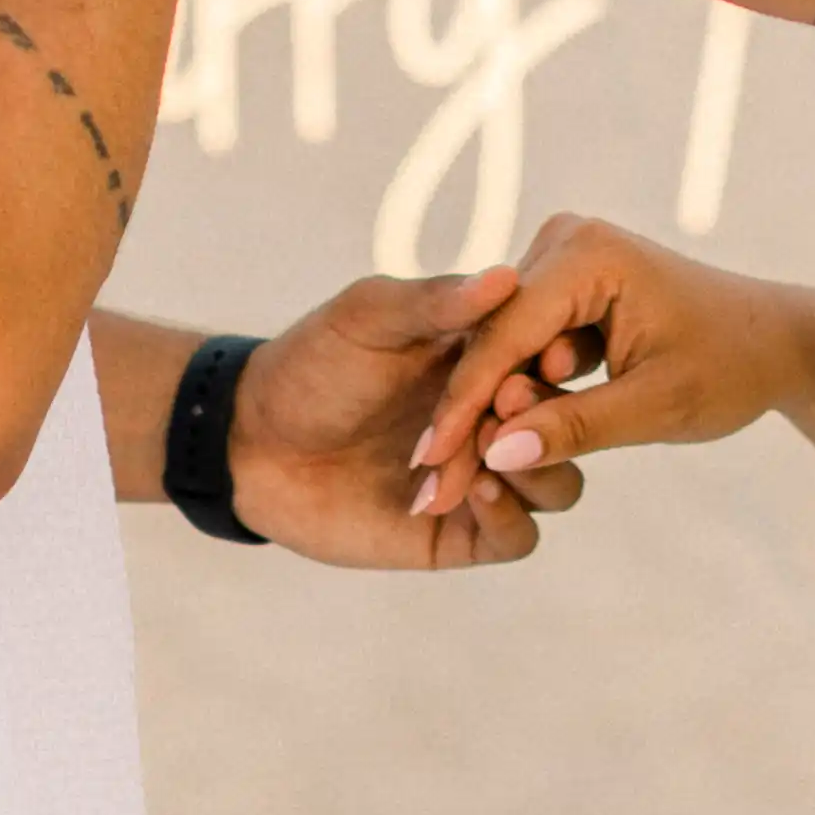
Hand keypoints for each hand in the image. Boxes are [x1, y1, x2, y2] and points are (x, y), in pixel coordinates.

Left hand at [233, 266, 586, 569]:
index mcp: (484, 362)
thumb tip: (507, 276)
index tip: (544, 359)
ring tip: (490, 456)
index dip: (557, 363)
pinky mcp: (455, 532)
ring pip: (555, 485)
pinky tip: (477, 492)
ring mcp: (477, 478)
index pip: (553, 362)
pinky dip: (511, 518)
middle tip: (508, 409)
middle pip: (565, 428)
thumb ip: (437, 302)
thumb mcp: (369, 316)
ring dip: (536, 471)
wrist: (249, 442)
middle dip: (548, 420)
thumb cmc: (309, 364)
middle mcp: (491, 419)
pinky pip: (516, 538)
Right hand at [409, 213, 801, 503]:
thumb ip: (575, 427)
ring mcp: (562, 259)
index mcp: (589, 255)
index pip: (506, 335)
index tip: (429, 466)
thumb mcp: (656, 407)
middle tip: (432, 486)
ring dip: (489, 408)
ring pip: (503, 345)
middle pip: (495, 339)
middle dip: (468, 414)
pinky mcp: (563, 285)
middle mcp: (565, 241)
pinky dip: (517, 394)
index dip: (464, 405)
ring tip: (453, 478)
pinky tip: (496, 446)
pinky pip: (523, 344)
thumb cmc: (730, 367)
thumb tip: (496, 453)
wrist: (774, 341)